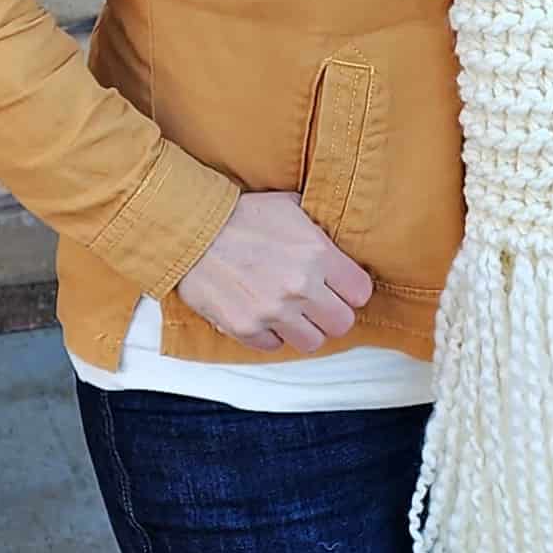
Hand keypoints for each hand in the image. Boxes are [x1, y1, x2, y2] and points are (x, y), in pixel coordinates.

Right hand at [175, 190, 374, 353]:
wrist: (191, 231)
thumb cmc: (241, 215)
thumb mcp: (289, 206)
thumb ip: (319, 228)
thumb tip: (340, 239)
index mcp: (317, 254)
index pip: (361, 292)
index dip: (351, 289)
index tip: (340, 286)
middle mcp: (300, 287)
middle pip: (342, 323)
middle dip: (333, 313)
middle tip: (318, 303)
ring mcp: (272, 311)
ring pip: (313, 342)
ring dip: (305, 328)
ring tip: (291, 312)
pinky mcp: (246, 328)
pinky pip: (274, 346)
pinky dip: (271, 334)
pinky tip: (263, 313)